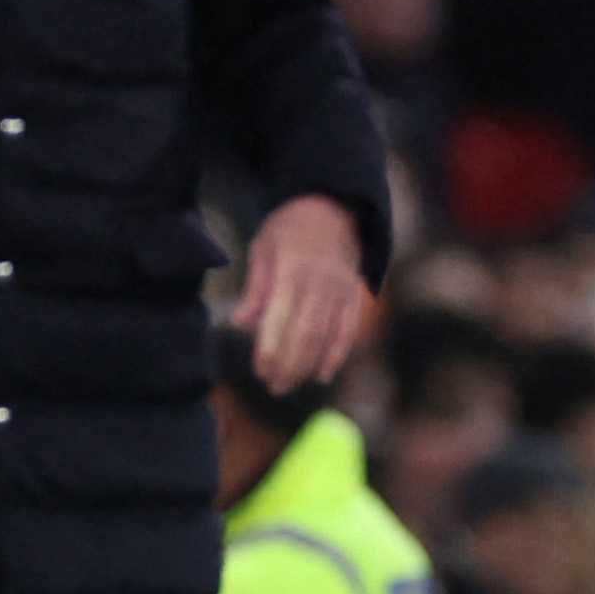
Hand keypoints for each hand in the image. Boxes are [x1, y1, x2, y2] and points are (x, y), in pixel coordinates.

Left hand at [231, 192, 374, 393]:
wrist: (334, 206)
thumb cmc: (289, 228)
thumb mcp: (263, 248)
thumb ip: (256, 287)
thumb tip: (240, 323)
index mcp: (292, 269)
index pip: (280, 317)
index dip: (270, 348)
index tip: (259, 370)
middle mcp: (320, 282)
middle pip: (305, 334)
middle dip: (288, 366)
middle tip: (273, 387)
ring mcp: (341, 289)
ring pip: (326, 336)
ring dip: (307, 366)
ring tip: (288, 385)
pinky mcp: (354, 294)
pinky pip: (348, 330)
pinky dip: (337, 354)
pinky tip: (323, 374)